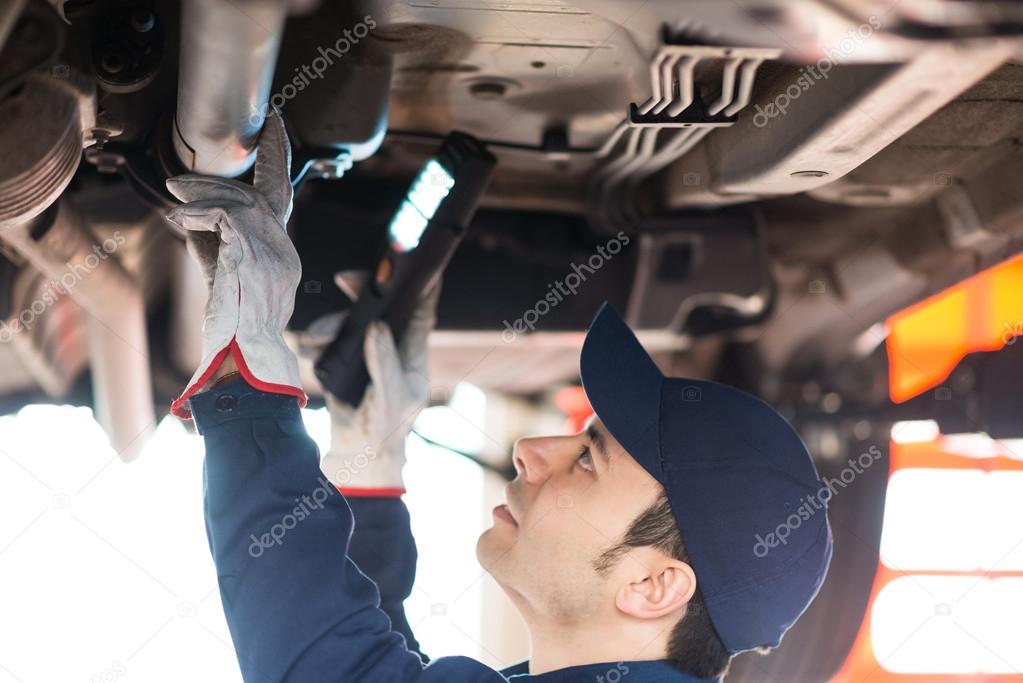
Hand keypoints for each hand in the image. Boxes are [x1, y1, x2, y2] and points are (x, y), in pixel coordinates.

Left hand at [165, 112, 305, 417]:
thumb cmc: (235, 335)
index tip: (275, 134)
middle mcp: (285, 251)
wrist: (246, 362)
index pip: (283, 201)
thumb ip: (220, 248)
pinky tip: (180, 218)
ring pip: (241, 200)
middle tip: (233, 145)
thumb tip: (195, 217)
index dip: (279, 164)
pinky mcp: (251, 257)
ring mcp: (272, 254)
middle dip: (254, 161)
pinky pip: (224, 217)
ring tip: (176, 192)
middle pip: (270, 192)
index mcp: (284, 258)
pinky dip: (198, 212)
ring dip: (204, 192)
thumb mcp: (230, 283)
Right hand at [321, 279, 440, 493]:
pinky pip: (328, 339)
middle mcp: (391, 343)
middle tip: (343, 279)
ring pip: (349, 321)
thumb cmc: (386, 428)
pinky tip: (307, 352)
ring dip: (329, 324)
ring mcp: (366, 350)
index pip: (421, 307)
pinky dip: (316, 342)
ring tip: (311, 340)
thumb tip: (376, 327)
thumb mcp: (391, 397)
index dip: (418, 280)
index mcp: (412, 349)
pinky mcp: (343, 359)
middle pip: (380, 304)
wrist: (358, 453)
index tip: (406, 258)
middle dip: (361, 289)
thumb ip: (384, 363)